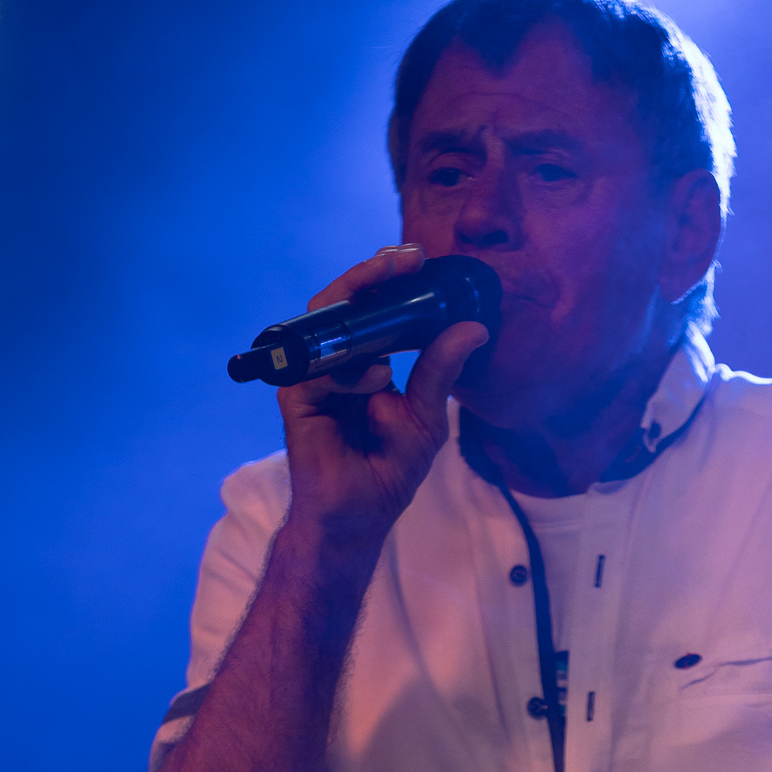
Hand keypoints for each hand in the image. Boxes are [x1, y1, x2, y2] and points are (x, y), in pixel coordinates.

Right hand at [277, 243, 487, 551]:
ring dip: (358, 303)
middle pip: (343, 304)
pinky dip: (351, 372)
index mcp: (365, 361)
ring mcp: (312, 378)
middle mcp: (334, 363)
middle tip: (405, 260)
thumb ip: (441, 370)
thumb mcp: (427, 415)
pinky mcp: (296, 399)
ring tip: (392, 292)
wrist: (360, 513)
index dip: (388, 280)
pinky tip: (376, 381)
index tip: (418, 258)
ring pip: (324, 324)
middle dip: (371, 276)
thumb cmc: (389, 469)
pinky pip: (318, 370)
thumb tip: (475, 328)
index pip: (371, 309)